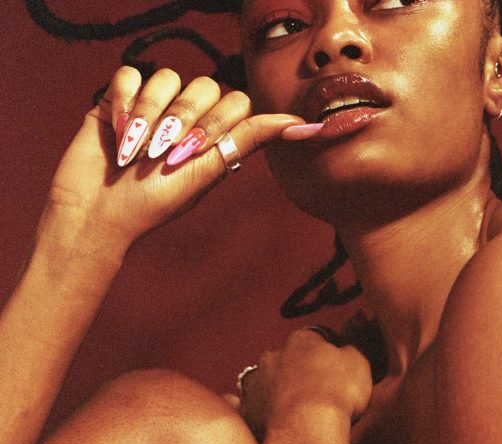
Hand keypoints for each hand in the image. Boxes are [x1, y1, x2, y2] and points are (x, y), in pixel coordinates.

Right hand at [41, 66, 313, 255]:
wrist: (98, 214)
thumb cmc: (156, 202)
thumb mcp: (208, 170)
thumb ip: (251, 137)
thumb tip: (305, 124)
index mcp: (215, 134)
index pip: (236, 100)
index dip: (217, 122)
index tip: (195, 152)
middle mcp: (188, 116)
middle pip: (205, 85)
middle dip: (185, 120)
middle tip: (164, 154)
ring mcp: (154, 105)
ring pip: (168, 77)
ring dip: (152, 114)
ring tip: (137, 149)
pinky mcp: (119, 98)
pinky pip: (131, 74)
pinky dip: (125, 101)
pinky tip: (119, 130)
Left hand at [237, 328, 372, 439]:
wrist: (306, 431)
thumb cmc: (334, 394)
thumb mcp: (359, 363)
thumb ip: (354, 348)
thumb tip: (350, 344)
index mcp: (301, 340)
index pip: (315, 338)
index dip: (328, 353)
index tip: (338, 368)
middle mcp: (273, 357)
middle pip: (288, 359)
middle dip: (300, 371)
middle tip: (320, 390)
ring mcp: (257, 384)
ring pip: (268, 382)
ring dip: (280, 391)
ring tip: (300, 411)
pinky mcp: (248, 412)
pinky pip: (253, 409)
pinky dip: (263, 414)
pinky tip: (277, 423)